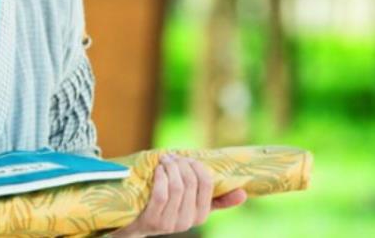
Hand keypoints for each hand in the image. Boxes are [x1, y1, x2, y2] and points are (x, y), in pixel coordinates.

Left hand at [110, 154, 246, 236]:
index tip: (188, 159)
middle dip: (181, 163)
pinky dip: (161, 177)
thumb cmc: (165, 207)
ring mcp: (170, 223)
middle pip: (191, 182)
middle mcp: (188, 221)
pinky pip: (162, 194)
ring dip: (170, 167)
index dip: (197, 166)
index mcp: (201, 215)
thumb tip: (244, 193)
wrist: (135, 224)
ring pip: (177, 187)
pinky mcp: (153, 221)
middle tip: (172, 156)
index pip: (207, 184)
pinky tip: (157, 170)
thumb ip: (214, 199)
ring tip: (164, 160)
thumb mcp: (190, 204)